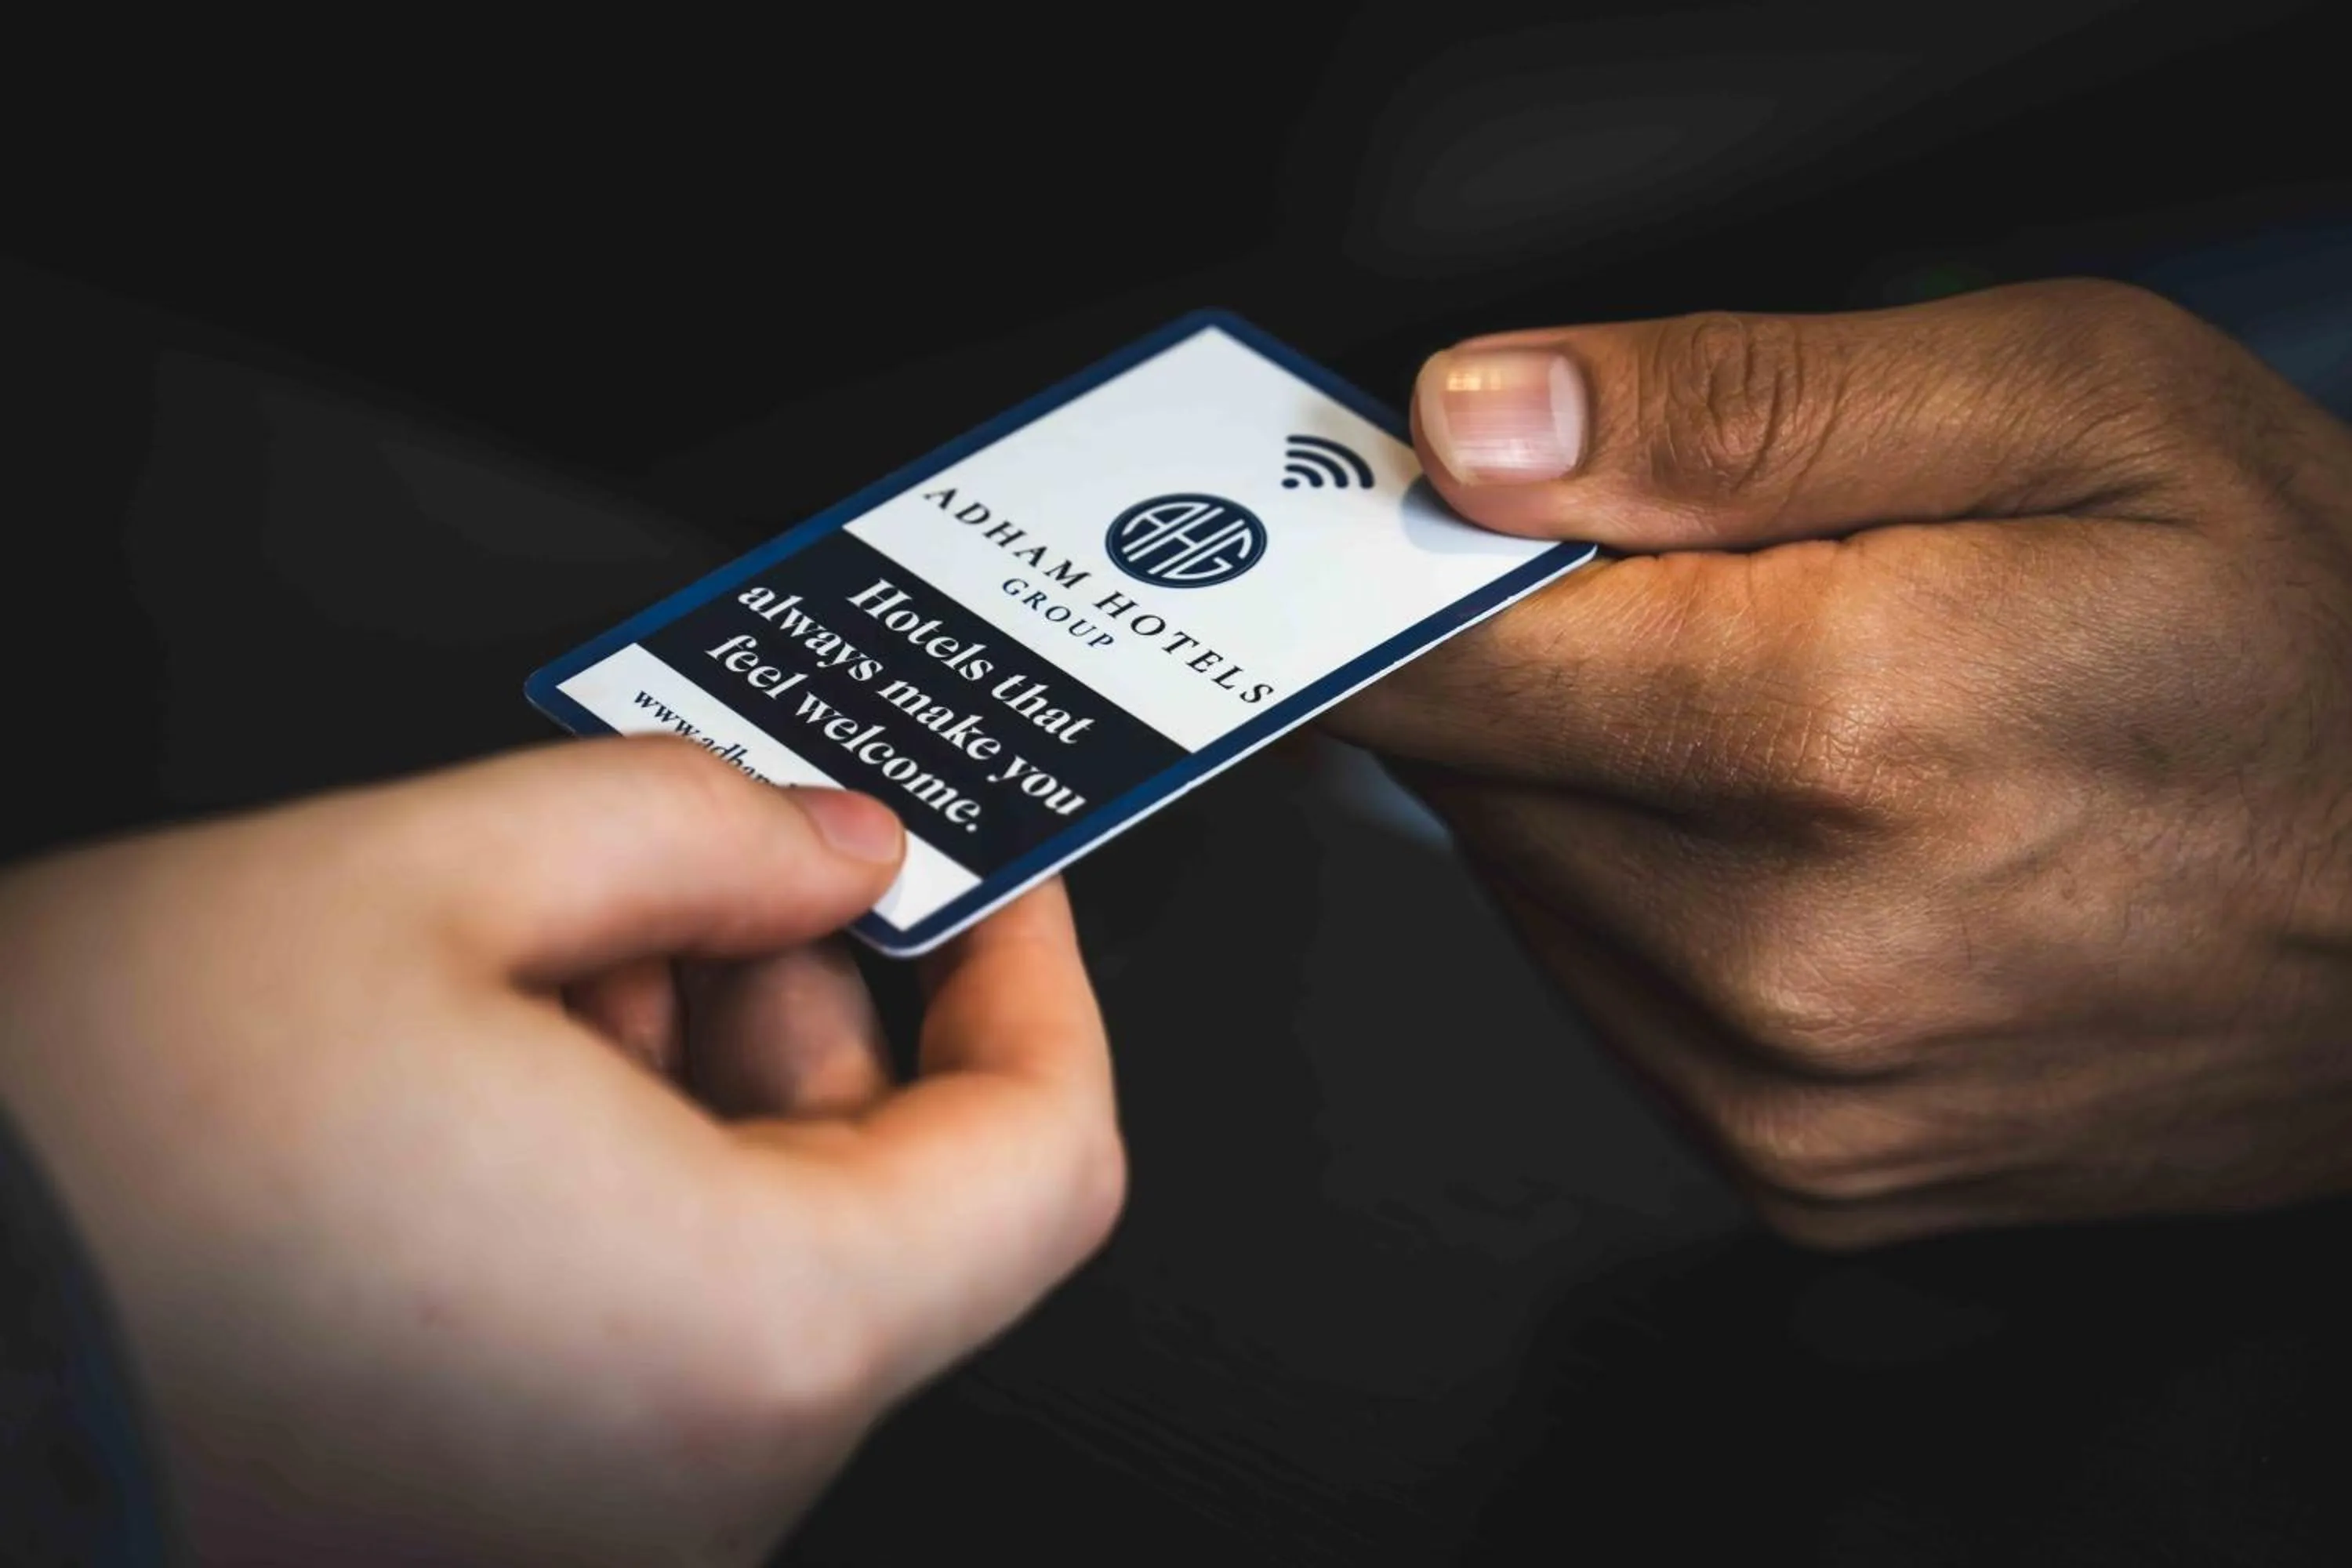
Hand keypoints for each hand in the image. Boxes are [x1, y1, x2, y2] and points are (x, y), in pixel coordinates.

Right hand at [0, 739, 1123, 1563]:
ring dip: (694, 1080)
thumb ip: (690, 827)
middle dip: (812, 1004)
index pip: (1045, 1157)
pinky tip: (475, 1077)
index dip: (1040, 980)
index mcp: (741, 1340)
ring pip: (758, 1257)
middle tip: (697, 868)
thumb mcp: (412, 883)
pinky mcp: (497, 1525)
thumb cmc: (72, 1172)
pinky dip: (615, 1185)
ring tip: (529, 959)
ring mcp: (597, 1529)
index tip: (988, 882)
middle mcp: (696, 1486)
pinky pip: (645, 1333)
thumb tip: (831, 841)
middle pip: (893, 1204)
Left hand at [1332, 280, 2351, 1247]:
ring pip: (1530, 888)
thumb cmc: (2313, 639)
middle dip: (1535, 661)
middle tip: (1697, 587)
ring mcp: (1788, 1095)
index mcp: (1835, 734)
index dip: (1381, 572)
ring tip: (1801, 713)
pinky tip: (1818, 839)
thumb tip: (1475, 421)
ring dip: (1601, 782)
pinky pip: (1612, 996)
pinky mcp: (1802, 1173)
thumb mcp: (2064, 403)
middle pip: (1471, 778)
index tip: (1377, 519)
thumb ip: (1729, 403)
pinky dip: (1658, 900)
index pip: (1438, 662)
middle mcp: (1784, 958)